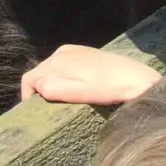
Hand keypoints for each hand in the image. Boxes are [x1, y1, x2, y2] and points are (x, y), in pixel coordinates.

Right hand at [20, 44, 161, 105]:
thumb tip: (39, 87)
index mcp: (59, 60)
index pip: (30, 79)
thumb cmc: (110, 89)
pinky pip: (62, 67)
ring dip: (51, 85)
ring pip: (50, 70)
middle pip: (38, 73)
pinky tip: (74, 89)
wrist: (137, 78)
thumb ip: (57, 89)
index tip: (35, 114)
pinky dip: (61, 78)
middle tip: (49, 110)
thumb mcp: (82, 93)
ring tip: (62, 102)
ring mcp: (72, 51)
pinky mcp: (82, 53)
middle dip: (39, 91)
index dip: (28, 98)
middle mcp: (62, 52)